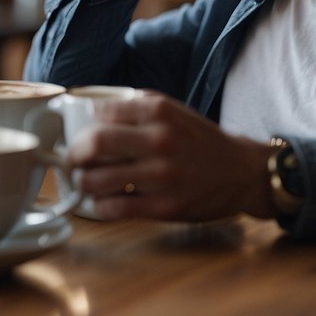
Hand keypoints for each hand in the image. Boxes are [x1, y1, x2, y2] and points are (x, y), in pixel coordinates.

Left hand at [67, 92, 272, 220]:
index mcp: (160, 111)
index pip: (102, 112)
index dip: (84, 124)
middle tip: (71, 160)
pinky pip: (116, 208)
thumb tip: (94, 111)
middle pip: (95, 143)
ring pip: (99, 179)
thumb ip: (139, 108)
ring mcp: (163, 175)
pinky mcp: (165, 206)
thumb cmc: (202, 141)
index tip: (80, 133)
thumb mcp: (175, 111)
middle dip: (74, 153)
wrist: (243, 172)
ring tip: (85, 182)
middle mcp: (161, 140)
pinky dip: (101, 206)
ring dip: (83, 182)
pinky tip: (104, 202)